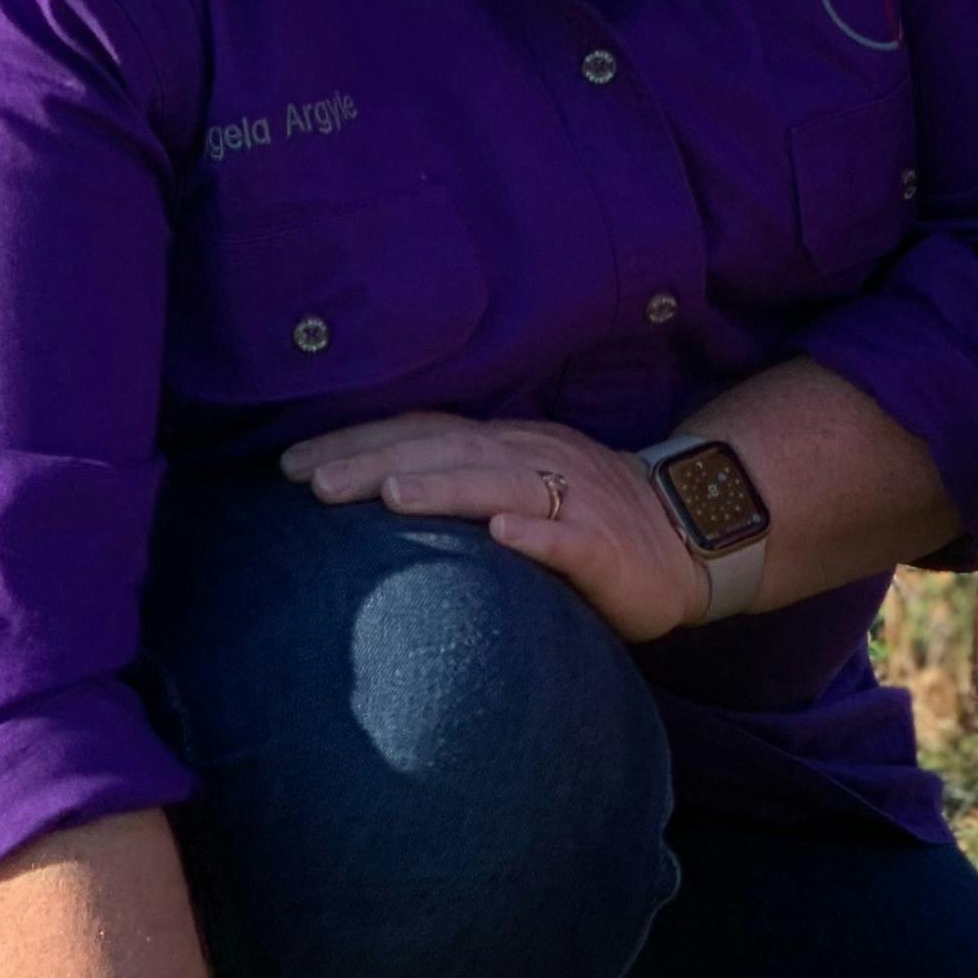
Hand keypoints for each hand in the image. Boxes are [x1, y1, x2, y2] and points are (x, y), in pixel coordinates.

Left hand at [285, 412, 704, 642]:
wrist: (689, 536)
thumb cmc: (587, 517)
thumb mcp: (517, 486)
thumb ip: (458, 483)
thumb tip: (362, 491)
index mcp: (506, 445)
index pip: (422, 431)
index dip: (357, 442)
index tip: (289, 463)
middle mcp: (534, 459)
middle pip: (447, 451)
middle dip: (375, 463)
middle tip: (310, 482)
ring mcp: (573, 500)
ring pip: (502, 485)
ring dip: (446, 486)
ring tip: (392, 494)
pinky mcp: (608, 547)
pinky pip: (572, 538)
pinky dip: (539, 535)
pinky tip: (505, 537)